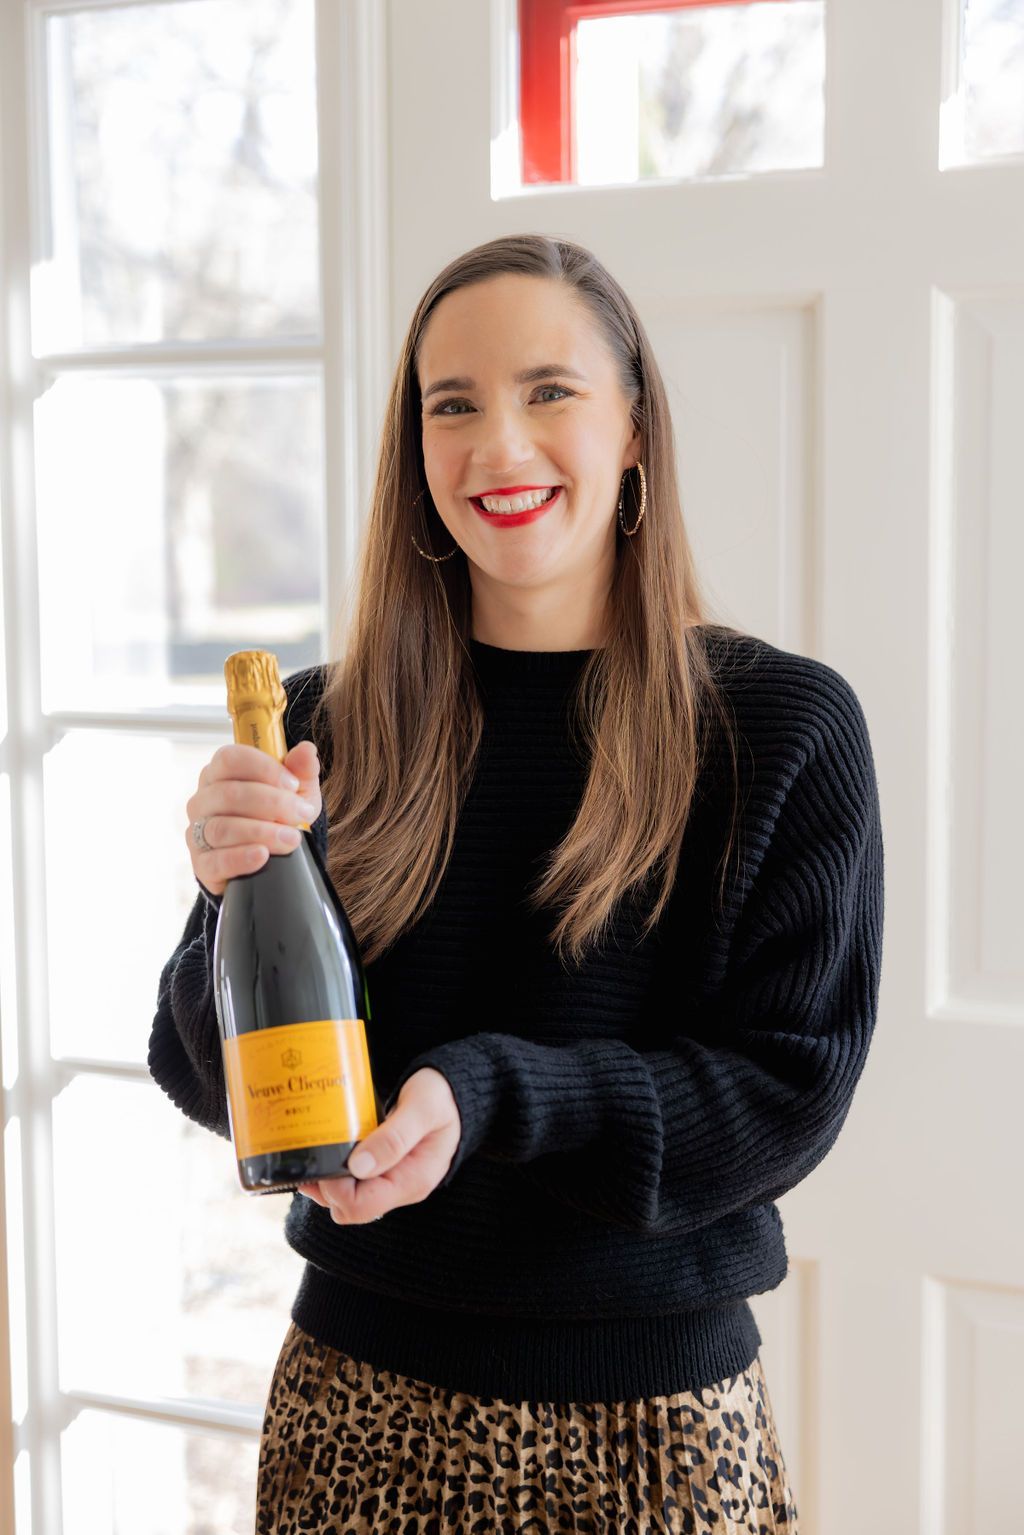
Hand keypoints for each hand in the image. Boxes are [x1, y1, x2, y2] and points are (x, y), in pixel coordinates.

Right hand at [185, 739, 321, 897]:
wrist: (270, 859)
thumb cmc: (279, 817)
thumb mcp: (297, 793)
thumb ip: (301, 770)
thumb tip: (306, 750)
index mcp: (220, 773)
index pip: (230, 759)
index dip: (263, 769)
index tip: (293, 784)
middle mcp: (203, 799)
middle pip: (228, 794)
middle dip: (271, 803)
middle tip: (301, 814)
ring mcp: (198, 832)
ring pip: (221, 828)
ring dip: (261, 832)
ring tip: (292, 839)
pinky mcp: (201, 865)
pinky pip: (215, 861)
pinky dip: (240, 858)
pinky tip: (262, 856)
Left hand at [296, 1068, 460, 1222]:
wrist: (453, 1093)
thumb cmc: (441, 1098)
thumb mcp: (422, 1110)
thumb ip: (394, 1138)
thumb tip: (359, 1167)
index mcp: (412, 1181)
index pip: (361, 1206)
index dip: (336, 1188)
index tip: (326, 1158)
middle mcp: (400, 1188)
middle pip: (349, 1208)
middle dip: (326, 1187)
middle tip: (316, 1153)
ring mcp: (391, 1181)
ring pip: (346, 1199)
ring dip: (327, 1180)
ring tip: (316, 1151)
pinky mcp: (383, 1171)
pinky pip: (352, 1183)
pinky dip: (335, 1171)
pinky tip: (327, 1151)